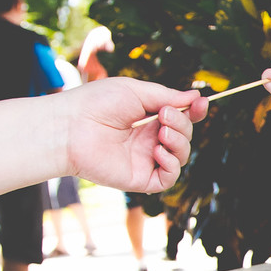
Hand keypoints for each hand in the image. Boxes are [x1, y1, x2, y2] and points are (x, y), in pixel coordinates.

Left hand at [64, 78, 207, 192]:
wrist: (69, 127)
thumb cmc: (96, 104)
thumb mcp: (136, 91)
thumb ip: (167, 96)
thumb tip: (195, 96)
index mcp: (148, 119)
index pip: (181, 118)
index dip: (194, 112)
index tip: (202, 102)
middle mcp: (148, 140)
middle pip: (185, 135)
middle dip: (183, 123)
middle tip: (163, 115)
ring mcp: (145, 160)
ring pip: (181, 155)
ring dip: (179, 141)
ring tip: (161, 131)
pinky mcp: (140, 178)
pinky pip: (169, 177)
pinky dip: (172, 164)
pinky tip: (158, 151)